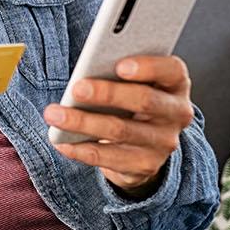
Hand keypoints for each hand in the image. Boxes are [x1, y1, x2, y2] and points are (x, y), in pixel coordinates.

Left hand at [45, 55, 193, 196]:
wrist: (142, 144)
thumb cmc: (128, 100)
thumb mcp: (130, 83)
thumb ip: (115, 73)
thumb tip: (84, 76)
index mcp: (174, 84)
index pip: (171, 70)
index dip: (149, 67)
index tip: (120, 65)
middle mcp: (176, 113)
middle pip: (144, 101)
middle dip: (107, 94)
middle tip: (76, 89)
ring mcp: (164, 141)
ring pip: (121, 130)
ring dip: (83, 122)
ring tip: (54, 114)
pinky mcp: (146, 164)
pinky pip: (109, 158)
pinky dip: (81, 149)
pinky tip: (61, 142)